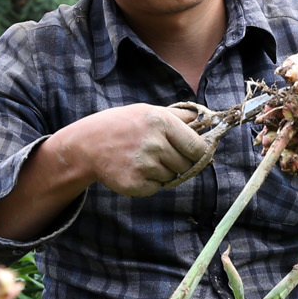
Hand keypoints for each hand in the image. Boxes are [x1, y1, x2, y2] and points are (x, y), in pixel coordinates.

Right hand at [57, 103, 211, 197]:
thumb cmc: (122, 125)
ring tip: (143, 159)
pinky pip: (157, 187)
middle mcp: (154, 143)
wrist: (88, 144)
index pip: (197, 147)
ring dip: (163, 171)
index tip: (191, 153)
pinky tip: (135, 169)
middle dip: (179, 162)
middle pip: (187, 164)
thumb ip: (180, 117)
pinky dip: (150, 182)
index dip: (198, 153)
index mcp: (161, 122)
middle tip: (161, 154)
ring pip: (172, 176)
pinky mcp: (135, 184)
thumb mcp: (149, 111)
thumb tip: (208, 120)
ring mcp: (144, 165)